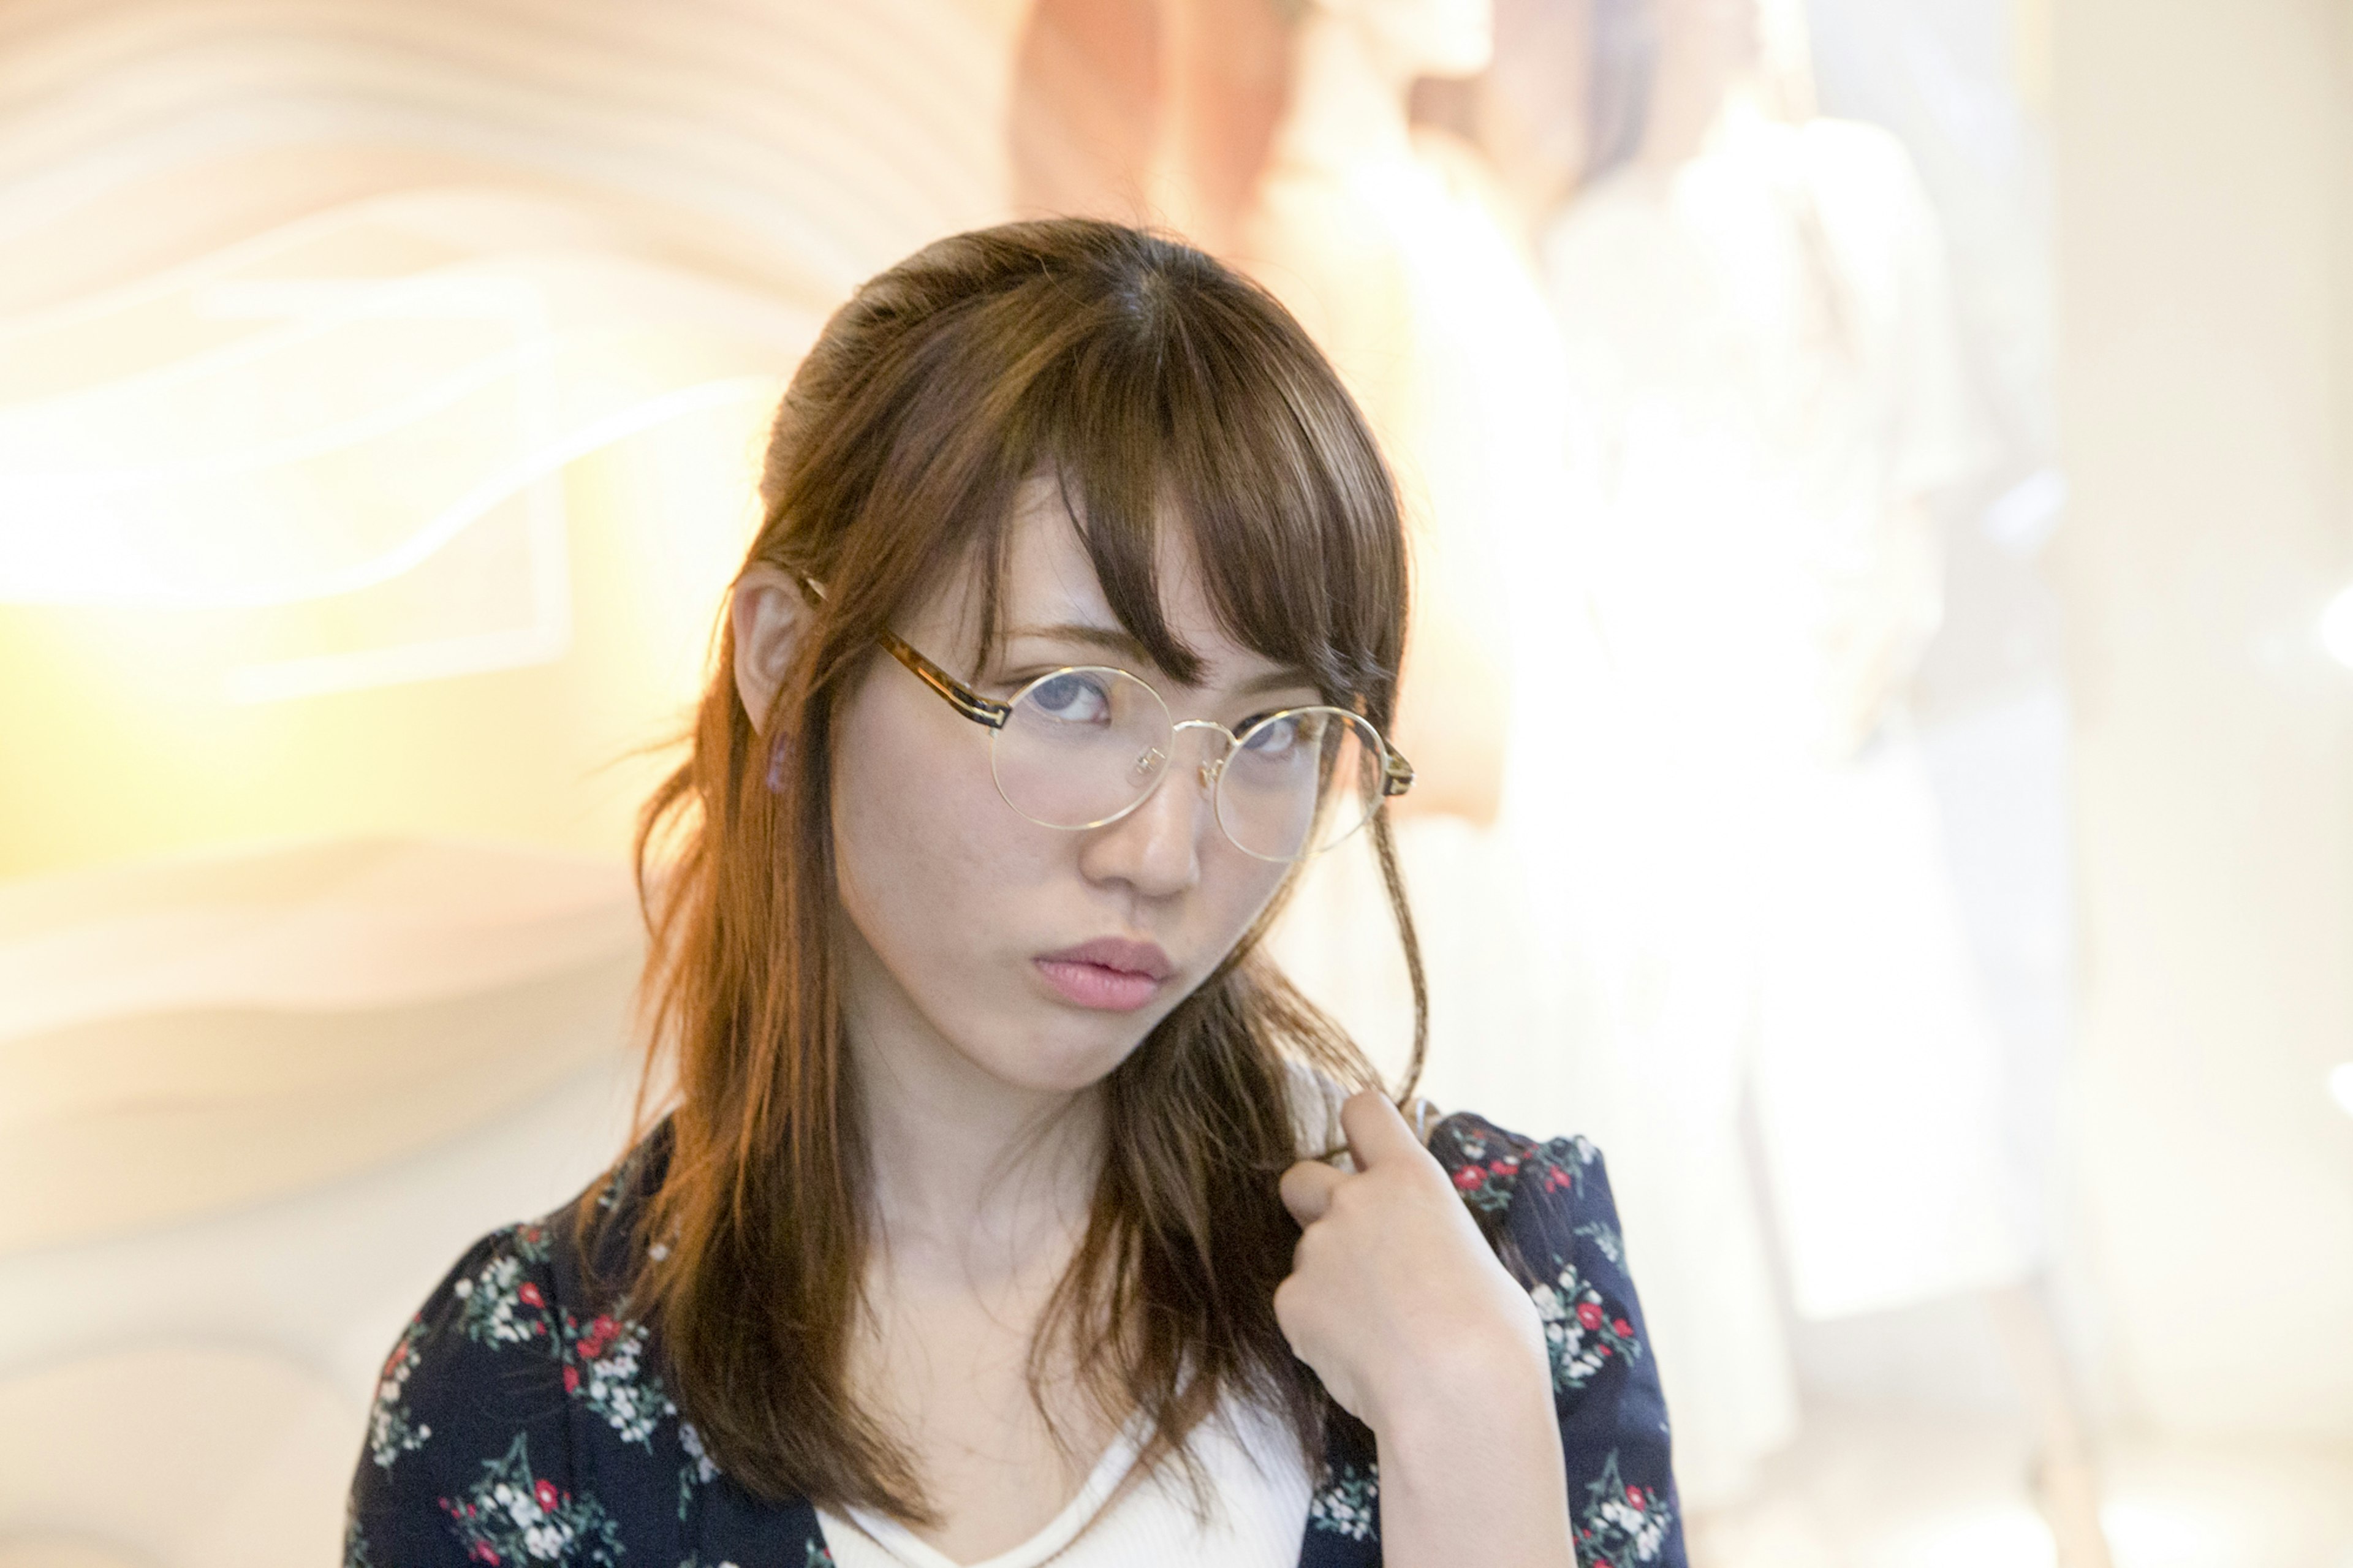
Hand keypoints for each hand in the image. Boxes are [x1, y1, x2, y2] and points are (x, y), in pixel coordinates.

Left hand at [1274, 1091, 1549, 1431]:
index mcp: (1409, 1178)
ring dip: (1329, 1280)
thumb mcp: (1475, 1256)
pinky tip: (1360, 1358)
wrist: (1456, 1395)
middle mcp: (1353, 1201)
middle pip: (1301, 1177)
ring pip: (1308, 1255)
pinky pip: (1299, 1306)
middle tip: (1353, 1249)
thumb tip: (1415, 1246)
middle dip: (1315, 1203)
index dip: (1362, 1132)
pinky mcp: (1292, 1303)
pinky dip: (1319, 1328)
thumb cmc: (1493, 1333)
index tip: (1368, 1155)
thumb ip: (1426, 1231)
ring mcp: (1316, 1251)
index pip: (1364, 1111)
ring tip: (1379, 1330)